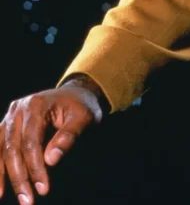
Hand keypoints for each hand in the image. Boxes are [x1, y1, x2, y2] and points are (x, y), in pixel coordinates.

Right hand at [0, 81, 103, 203]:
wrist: (75, 93)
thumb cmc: (81, 106)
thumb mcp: (84, 117)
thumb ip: (69, 136)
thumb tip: (50, 160)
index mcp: (37, 104)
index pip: (31, 142)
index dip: (35, 167)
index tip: (43, 189)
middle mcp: (19, 109)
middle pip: (12, 147)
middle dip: (19, 177)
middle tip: (27, 201)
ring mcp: (10, 116)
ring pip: (0, 149)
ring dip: (2, 175)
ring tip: (3, 197)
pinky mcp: (7, 124)